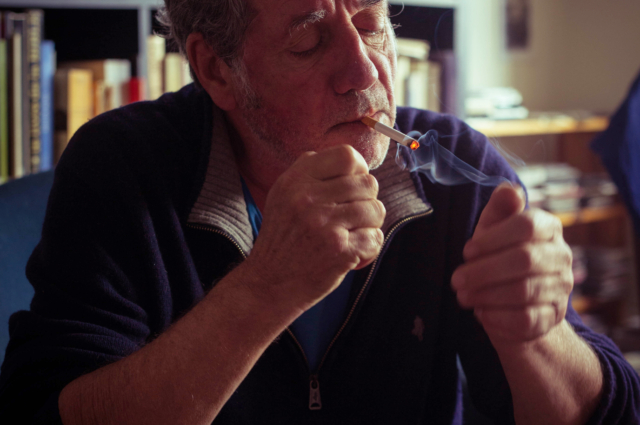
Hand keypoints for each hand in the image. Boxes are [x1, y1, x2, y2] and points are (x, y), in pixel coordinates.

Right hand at [244, 145, 384, 310]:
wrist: (269, 283)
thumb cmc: (282, 239)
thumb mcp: (282, 196)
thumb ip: (310, 172)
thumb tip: (352, 162)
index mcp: (296, 180)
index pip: (347, 156)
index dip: (360, 169)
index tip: (355, 185)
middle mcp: (309, 198)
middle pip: (368, 183)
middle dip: (367, 200)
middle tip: (352, 217)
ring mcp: (325, 224)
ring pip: (376, 210)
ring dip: (370, 224)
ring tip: (352, 234)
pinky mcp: (340, 250)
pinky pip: (375, 237)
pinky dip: (369, 247)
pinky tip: (352, 252)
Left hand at [451, 183, 572, 344]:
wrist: (516, 306)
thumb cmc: (500, 259)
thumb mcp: (493, 231)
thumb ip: (499, 210)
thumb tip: (508, 189)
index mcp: (548, 227)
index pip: (527, 225)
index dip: (493, 239)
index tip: (467, 251)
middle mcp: (561, 256)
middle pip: (524, 259)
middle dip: (483, 271)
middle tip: (456, 280)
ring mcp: (561, 289)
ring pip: (523, 291)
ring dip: (486, 294)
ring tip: (463, 296)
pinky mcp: (552, 318)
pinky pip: (525, 318)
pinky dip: (498, 316)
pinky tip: (481, 313)